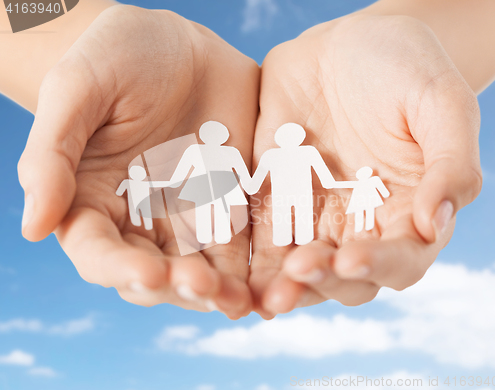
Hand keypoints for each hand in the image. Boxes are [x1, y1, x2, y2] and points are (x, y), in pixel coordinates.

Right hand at [18, 5, 259, 318]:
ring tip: (247, 299)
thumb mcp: (76, 90)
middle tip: (207, 288)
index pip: (101, 253)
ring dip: (226, 288)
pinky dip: (261, 263)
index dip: (121, 269)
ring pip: (208, 267)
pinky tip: (279, 275)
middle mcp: (144, 222)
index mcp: (96, 204)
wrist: (175, 45)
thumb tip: (33, 226)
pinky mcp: (235, 204)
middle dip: (182, 286)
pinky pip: (250, 240)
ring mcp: (193, 216)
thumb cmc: (114, 58)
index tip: (146, 275)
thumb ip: (52, 155)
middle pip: (159, 272)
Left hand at [249, 14, 480, 318]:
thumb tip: (436, 223)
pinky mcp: (275, 196)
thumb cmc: (406, 68)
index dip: (379, 266)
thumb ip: (450, 164)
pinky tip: (230, 271)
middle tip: (297, 271)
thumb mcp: (441, 105)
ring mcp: (314, 213)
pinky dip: (248, 256)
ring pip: (298, 266)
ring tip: (262, 293)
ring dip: (280, 284)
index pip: (401, 260)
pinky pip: (260, 232)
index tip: (350, 258)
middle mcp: (360, 223)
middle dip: (321, 281)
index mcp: (408, 211)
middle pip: (344, 276)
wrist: (348, 43)